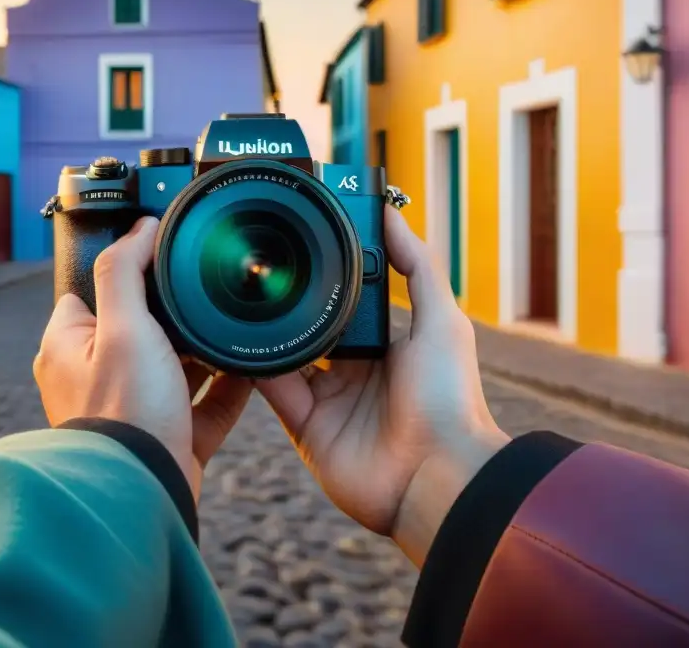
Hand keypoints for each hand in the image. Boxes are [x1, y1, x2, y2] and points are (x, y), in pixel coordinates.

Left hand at [34, 216, 252, 500]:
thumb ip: (125, 270)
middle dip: (177, 316)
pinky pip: (203, 406)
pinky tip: (252, 369)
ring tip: (235, 327)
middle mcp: (96, 377)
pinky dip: (226, 388)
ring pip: (176, 367)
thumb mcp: (122, 327)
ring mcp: (134, 410)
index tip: (164, 258)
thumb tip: (140, 226)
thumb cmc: (122, 414)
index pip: (92, 291)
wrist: (142, 497)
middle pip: (142, 329)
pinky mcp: (168, 439)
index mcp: (69, 347)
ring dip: (205, 352)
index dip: (127, 272)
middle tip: (208, 295)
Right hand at [256, 206, 510, 564]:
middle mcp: (354, 372)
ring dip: (266, 333)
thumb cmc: (449, 398)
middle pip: (310, 328)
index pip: (345, 304)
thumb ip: (417, 265)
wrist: (436, 475)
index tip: (300, 245)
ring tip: (242, 297)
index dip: (325, 278)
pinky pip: (273, 391)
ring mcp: (329, 401)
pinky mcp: (306, 429)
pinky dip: (255, 369)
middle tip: (260, 268)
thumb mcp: (441, 319)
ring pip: (285, 356)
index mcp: (386, 345)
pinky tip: (239, 340)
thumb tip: (391, 214)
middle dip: (288, 304)